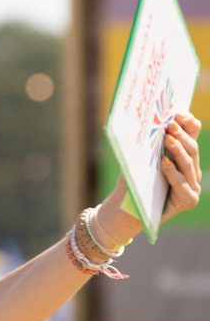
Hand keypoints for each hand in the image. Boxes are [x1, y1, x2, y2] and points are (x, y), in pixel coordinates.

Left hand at [96, 110, 202, 241]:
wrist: (128, 208)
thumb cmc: (134, 180)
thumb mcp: (140, 157)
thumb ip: (148, 142)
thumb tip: (145, 117)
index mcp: (184, 157)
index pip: (193, 135)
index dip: (188, 123)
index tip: (177, 112)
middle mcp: (192, 171)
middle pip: (192, 149)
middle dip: (181, 135)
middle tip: (170, 125)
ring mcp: (193, 186)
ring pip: (188, 165)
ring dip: (178, 151)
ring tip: (168, 139)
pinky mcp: (189, 199)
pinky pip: (182, 184)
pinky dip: (172, 173)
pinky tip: (164, 163)